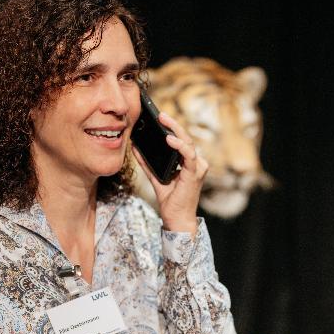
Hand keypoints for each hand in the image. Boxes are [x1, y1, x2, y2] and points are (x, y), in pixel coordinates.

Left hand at [132, 111, 206, 233]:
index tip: (159, 118)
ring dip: (176, 130)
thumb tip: (135, 147)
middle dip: (173, 125)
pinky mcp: (194, 174)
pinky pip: (189, 156)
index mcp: (188, 163)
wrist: (177, 219)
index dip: (171, 128)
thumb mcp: (155, 177)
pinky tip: (169, 139)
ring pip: (188, 143)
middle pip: (185, 138)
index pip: (181, 141)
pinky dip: (180, 146)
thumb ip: (147, 163)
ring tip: (164, 120)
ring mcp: (198, 168)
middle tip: (160, 114)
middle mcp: (196, 163)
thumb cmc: (170, 200)